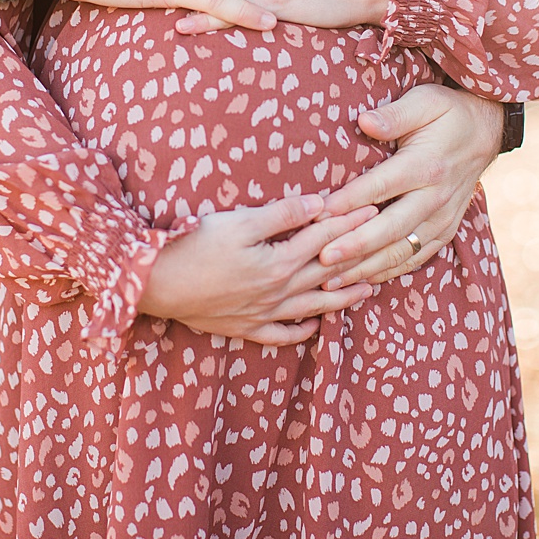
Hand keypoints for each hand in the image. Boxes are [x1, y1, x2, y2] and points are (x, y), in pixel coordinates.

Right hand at [138, 194, 379, 344]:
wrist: (155, 284)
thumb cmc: (193, 245)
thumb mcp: (238, 222)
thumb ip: (281, 214)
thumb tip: (318, 204)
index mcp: (278, 263)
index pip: (323, 239)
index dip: (349, 222)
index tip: (373, 208)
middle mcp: (277, 292)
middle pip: (325, 273)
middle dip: (356, 258)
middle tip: (383, 249)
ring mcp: (261, 313)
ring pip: (311, 306)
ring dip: (341, 297)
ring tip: (366, 291)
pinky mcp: (243, 326)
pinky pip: (280, 334)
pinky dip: (300, 330)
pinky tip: (312, 326)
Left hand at [316, 85, 504, 287]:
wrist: (487, 132)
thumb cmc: (448, 113)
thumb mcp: (425, 100)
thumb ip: (395, 114)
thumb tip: (365, 121)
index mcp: (427, 165)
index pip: (382, 186)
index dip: (350, 201)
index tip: (320, 213)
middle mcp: (435, 198)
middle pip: (390, 229)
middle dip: (355, 246)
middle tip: (321, 258)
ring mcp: (442, 219)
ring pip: (401, 252)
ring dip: (365, 267)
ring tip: (331, 280)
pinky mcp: (444, 232)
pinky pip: (414, 259)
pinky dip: (387, 272)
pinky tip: (359, 281)